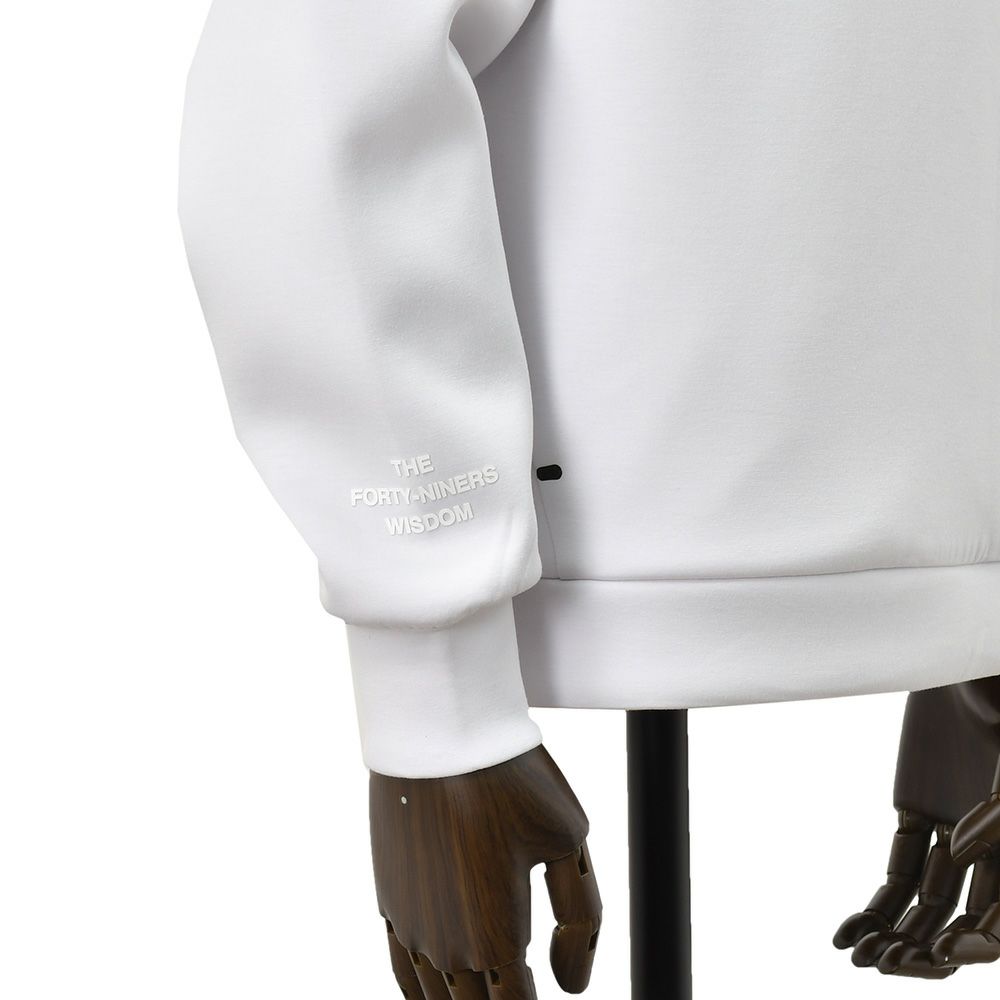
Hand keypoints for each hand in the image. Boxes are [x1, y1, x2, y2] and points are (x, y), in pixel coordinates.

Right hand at [369, 745, 601, 997]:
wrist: (437, 737)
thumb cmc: (508, 780)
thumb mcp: (568, 839)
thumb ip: (580, 918)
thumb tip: (572, 983)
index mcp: (496, 937)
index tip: (548, 993)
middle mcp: (447, 945)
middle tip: (519, 987)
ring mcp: (412, 926)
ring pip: (438, 998)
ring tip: (490, 995)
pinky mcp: (390, 901)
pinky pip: (404, 971)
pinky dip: (423, 993)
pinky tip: (438, 993)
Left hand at [833, 675, 999, 977]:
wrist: (959, 655)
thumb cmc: (996, 697)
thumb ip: (996, 809)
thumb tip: (954, 848)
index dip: (979, 945)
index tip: (942, 956)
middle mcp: (995, 847)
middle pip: (963, 921)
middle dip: (928, 950)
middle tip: (886, 967)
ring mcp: (956, 830)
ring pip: (927, 903)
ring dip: (895, 936)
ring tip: (858, 959)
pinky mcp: (918, 807)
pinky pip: (899, 867)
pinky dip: (873, 904)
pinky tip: (845, 933)